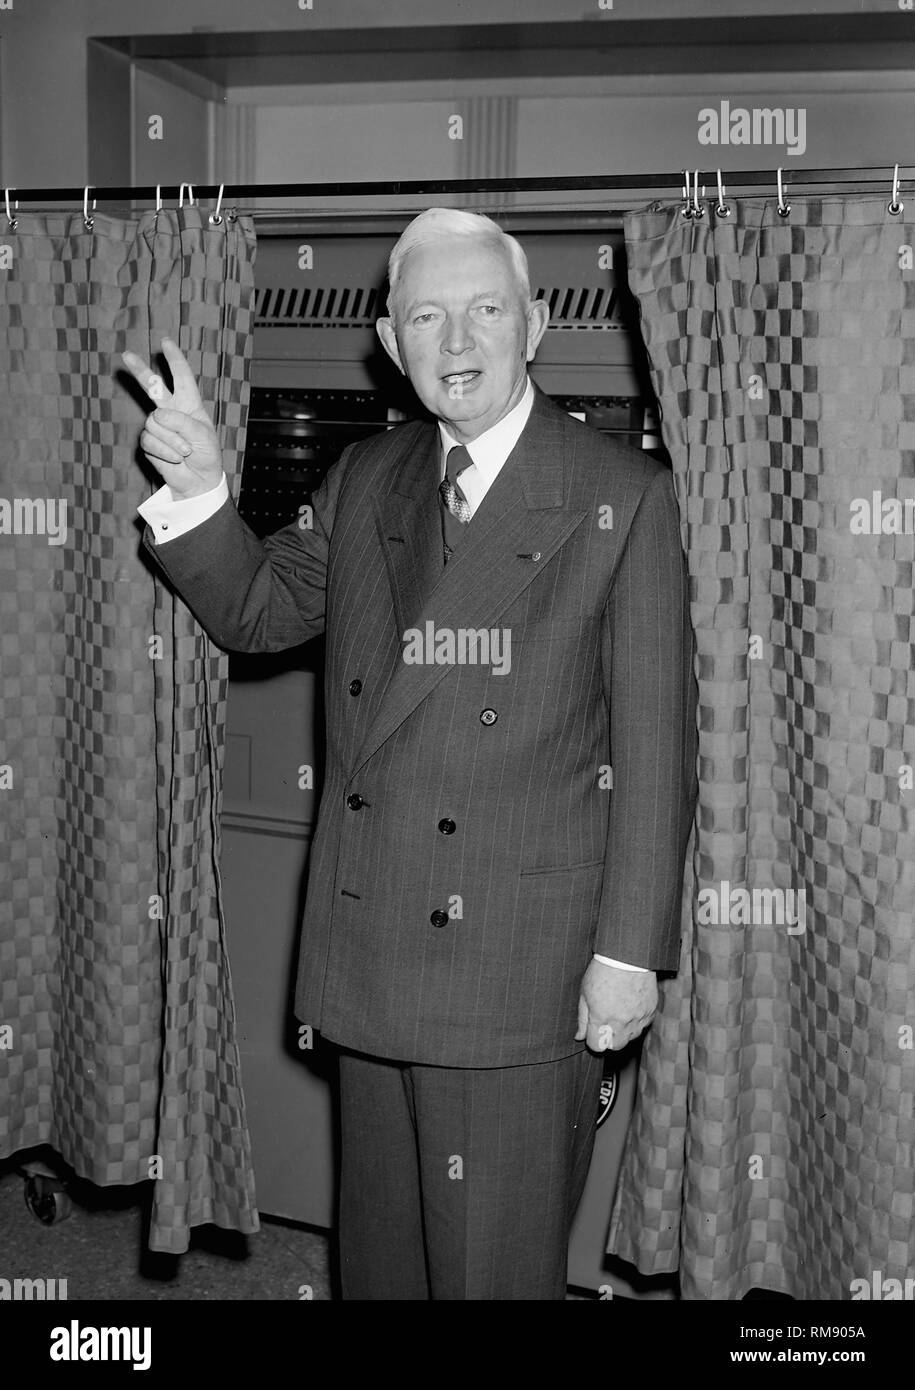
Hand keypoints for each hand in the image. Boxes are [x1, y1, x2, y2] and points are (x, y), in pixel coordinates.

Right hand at [121, 337, 222, 497]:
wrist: (199, 481)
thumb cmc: (206, 455)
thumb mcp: (203, 436)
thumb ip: (182, 422)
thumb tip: (157, 415)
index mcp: (189, 404)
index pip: (182, 378)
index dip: (174, 360)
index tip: (166, 342)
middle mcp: (171, 411)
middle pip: (153, 387)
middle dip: (140, 370)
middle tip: (126, 355)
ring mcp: (158, 426)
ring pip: (154, 423)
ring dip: (172, 441)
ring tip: (184, 452)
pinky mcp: (149, 442)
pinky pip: (150, 440)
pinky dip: (165, 451)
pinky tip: (175, 459)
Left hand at [575, 959, 657, 1051]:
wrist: (627, 956)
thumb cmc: (603, 971)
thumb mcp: (585, 993)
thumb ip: (582, 1018)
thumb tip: (580, 1036)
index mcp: (601, 1017)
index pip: (596, 1046)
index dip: (593, 1040)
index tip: (593, 1031)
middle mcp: (621, 1021)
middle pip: (615, 1046)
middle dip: (609, 1038)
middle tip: (606, 1023)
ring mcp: (638, 1018)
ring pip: (631, 1037)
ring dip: (624, 1030)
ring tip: (619, 1010)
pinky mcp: (650, 1012)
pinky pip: (643, 1025)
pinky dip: (637, 1021)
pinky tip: (630, 1006)